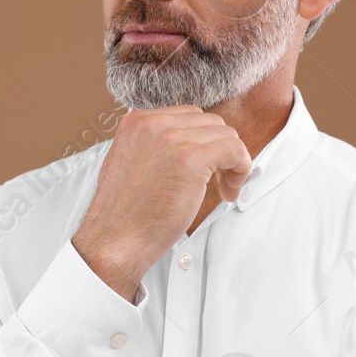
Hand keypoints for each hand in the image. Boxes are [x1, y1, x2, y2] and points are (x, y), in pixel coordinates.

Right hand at [73, 106, 251, 299]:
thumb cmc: (125, 214)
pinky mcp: (191, 158)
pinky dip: (241, 168)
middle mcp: (152, 123)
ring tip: (223, 189)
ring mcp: (172, 138)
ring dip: (231, 162)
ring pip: (226, 135)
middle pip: (209, 123)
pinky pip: (234, 150)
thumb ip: (156, 147)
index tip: (204, 168)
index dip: (203, 142)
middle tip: (217, 182)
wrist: (114, 239)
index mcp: (137, 122)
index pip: (188, 116)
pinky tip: (229, 191)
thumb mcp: (132, 163)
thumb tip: (190, 145)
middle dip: (219, 150)